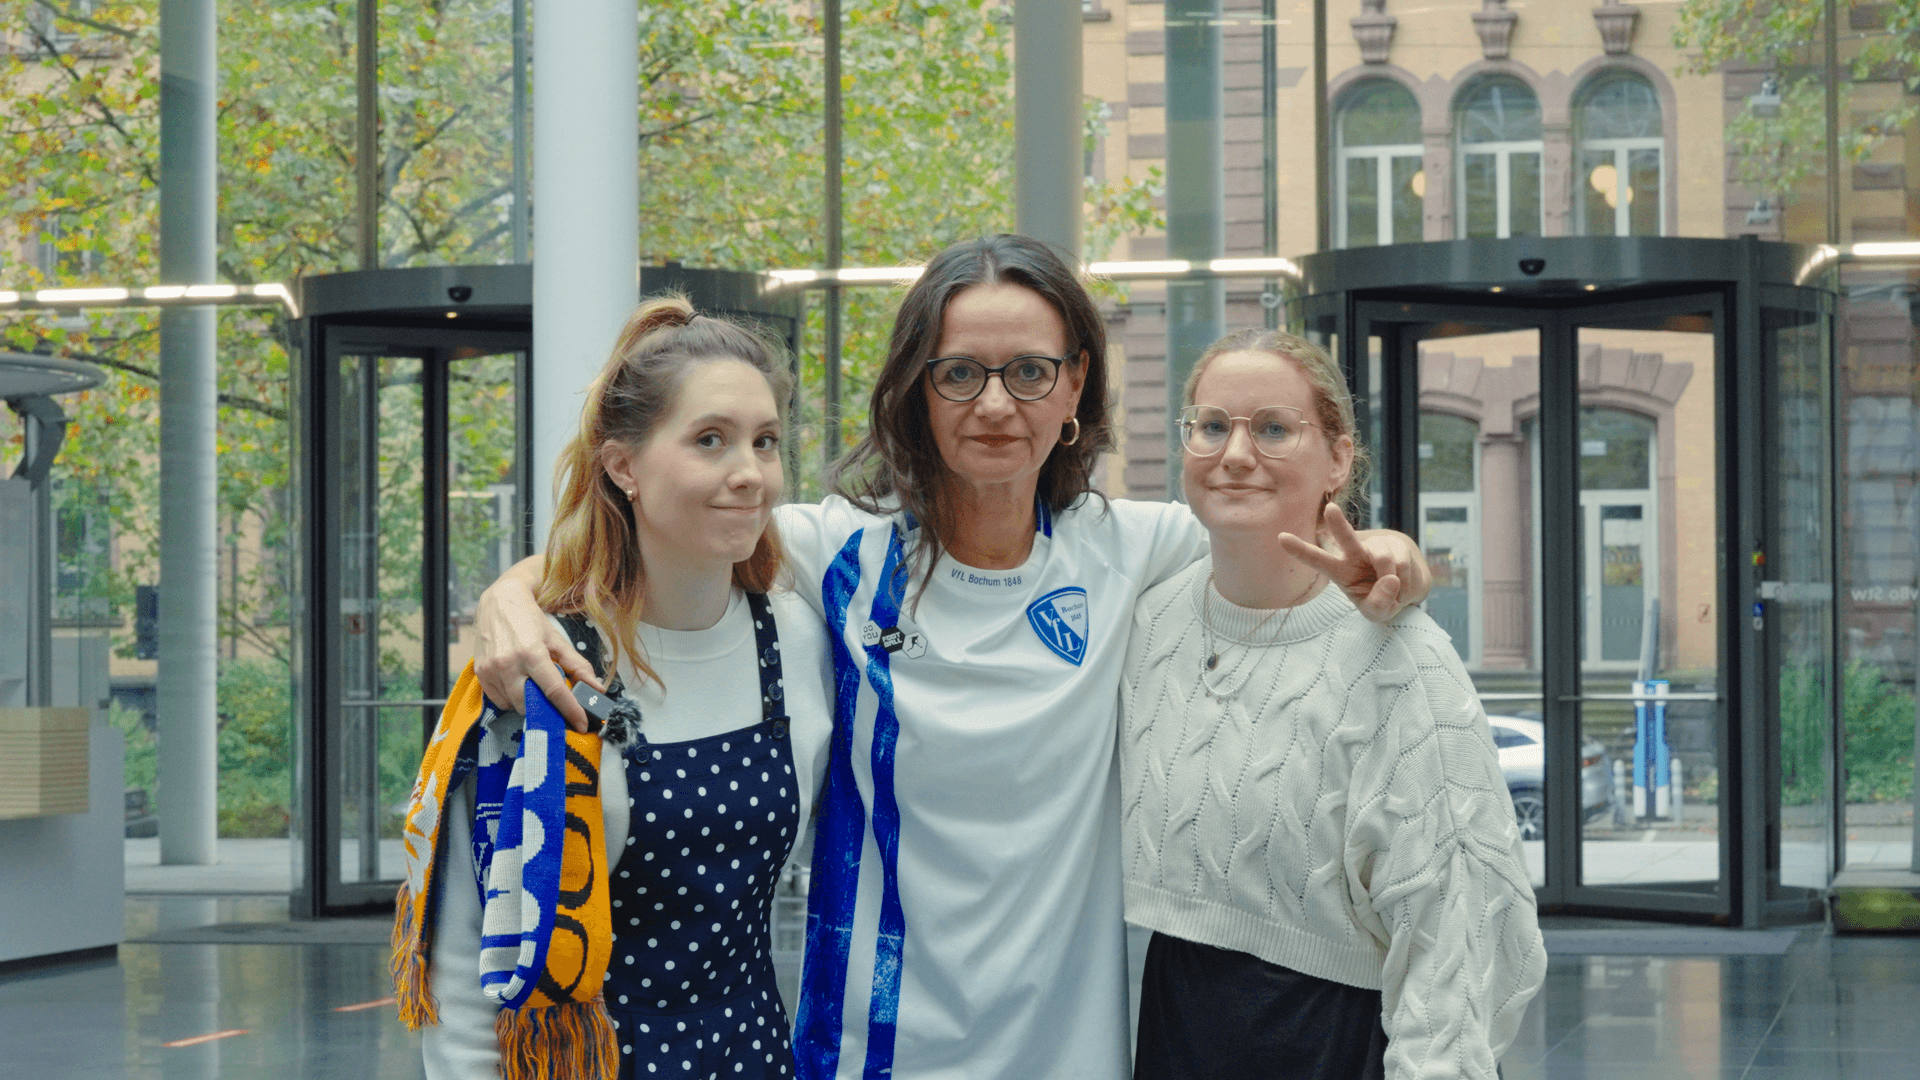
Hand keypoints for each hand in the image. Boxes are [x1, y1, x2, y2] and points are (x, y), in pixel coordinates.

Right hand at [473, 569, 601, 732]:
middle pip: (531, 704)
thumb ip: (577, 665)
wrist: (499, 601)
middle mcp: (509, 663)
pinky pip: (498, 701)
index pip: (554, 690)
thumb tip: (596, 688)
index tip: (582, 724)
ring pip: (514, 705)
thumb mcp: (556, 639)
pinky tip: (518, 685)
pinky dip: (511, 699)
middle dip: (546, 708)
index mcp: (532, 653)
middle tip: (555, 703)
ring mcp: (491, 669)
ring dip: (528, 704)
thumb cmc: (530, 619)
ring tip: (534, 687)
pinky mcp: (479, 673)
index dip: (570, 710)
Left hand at [1277, 504, 1432, 622]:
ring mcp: (1375, 546)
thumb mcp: (1376, 612)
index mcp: (1338, 571)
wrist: (1404, 589)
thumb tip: (1391, 579)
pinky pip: (1402, 564)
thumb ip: (1378, 602)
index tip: (1281, 537)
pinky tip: (1402, 581)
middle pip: (1346, 538)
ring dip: (1393, 580)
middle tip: (1330, 508)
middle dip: (1339, 523)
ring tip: (1392, 588)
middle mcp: (1353, 553)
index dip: (1300, 550)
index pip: (1317, 560)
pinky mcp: (1395, 543)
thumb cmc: (1380, 600)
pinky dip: (1406, 580)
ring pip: (1384, 559)